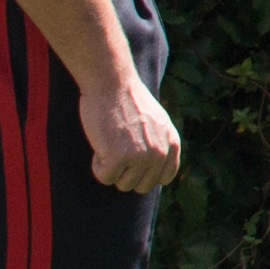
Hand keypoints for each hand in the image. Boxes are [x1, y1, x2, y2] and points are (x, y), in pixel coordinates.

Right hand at [81, 76, 184, 193]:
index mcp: (172, 143)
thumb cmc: (127, 99)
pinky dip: (98, 165)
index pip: (164, 178)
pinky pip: (105, 177)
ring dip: (111, 168)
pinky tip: (101, 144)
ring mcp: (141, 156)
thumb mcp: (156, 121)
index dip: (144, 172)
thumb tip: (153, 173)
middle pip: (141, 186)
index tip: (133, 159)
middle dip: (126, 173)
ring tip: (110, 143)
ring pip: (123, 185)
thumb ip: (159, 144)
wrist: (112, 82)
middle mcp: (160, 152)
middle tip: (117, 148)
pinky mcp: (119, 157)